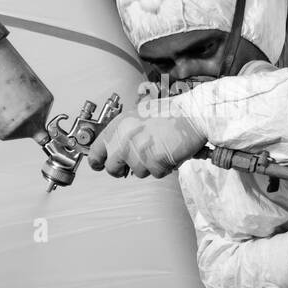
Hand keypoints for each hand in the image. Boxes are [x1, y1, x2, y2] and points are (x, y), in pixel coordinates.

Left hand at [87, 108, 207, 178]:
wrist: (192, 114)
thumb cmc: (169, 113)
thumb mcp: (138, 115)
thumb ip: (124, 133)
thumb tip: (115, 150)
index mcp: (119, 125)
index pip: (96, 150)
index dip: (97, 161)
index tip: (99, 165)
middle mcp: (125, 138)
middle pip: (112, 168)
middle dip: (122, 169)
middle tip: (136, 163)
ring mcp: (139, 150)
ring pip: (137, 172)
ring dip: (149, 166)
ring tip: (160, 149)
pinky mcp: (154, 160)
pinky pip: (156, 173)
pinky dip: (164, 168)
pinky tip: (169, 153)